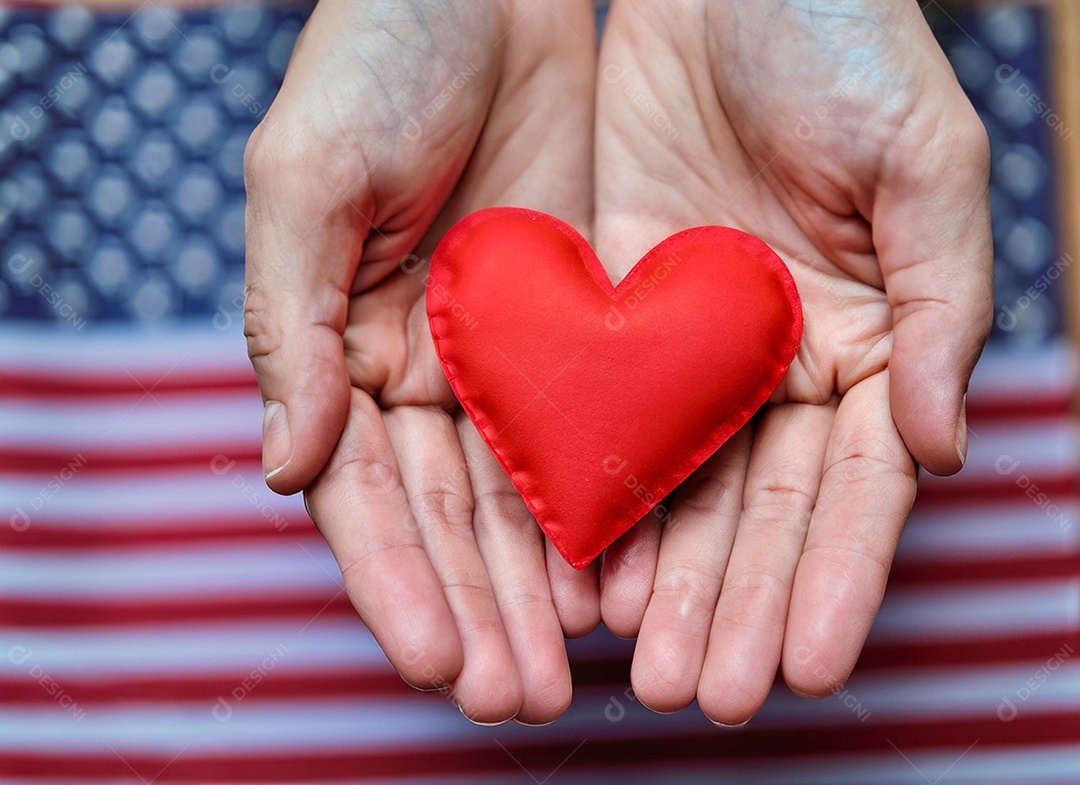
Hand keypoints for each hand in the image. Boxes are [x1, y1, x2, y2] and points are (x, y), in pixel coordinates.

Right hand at [243, 0, 598, 724]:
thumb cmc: (376, 61)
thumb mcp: (305, 178)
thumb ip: (288, 323)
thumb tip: (286, 465)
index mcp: (341, 350)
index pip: (363, 494)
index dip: (394, 581)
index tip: (433, 659)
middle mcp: (419, 373)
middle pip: (449, 519)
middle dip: (478, 611)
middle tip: (516, 699)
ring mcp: (501, 358)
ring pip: (521, 497)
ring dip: (541, 586)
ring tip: (574, 669)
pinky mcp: (576, 328)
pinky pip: (591, 433)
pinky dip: (603, 507)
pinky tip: (621, 576)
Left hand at [593, 0, 991, 722]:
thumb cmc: (849, 50)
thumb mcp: (926, 166)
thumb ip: (945, 311)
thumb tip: (937, 451)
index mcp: (873, 342)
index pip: (854, 489)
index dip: (837, 580)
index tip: (809, 667)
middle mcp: (783, 364)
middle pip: (761, 509)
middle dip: (736, 604)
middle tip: (707, 697)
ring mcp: (696, 348)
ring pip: (682, 486)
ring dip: (667, 578)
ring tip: (645, 665)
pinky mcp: (618, 315)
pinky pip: (605, 420)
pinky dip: (599, 496)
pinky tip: (587, 570)